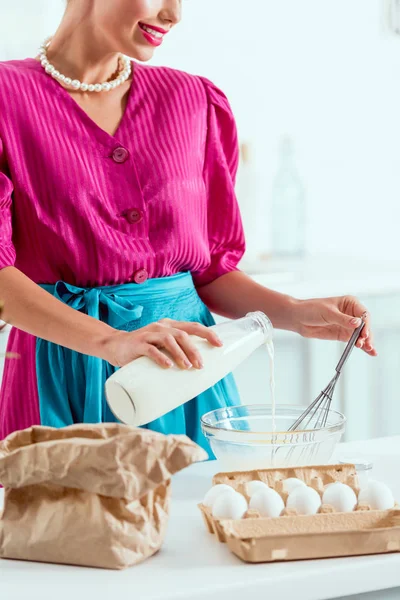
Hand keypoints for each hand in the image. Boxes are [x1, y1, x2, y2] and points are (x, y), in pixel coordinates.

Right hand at [100, 318, 222, 368]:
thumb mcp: (161, 347)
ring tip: (187, 367)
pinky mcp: (137, 343)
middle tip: (201, 365)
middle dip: (194, 350)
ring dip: (180, 354)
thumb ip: (175, 352)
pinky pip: (150, 349)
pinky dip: (160, 357)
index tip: (219, 344)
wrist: (114, 345)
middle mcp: (161, 327)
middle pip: (183, 334)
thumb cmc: (143, 349)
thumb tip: (196, 369)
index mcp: (170, 326)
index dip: (208, 334)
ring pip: (169, 340)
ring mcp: (149, 334)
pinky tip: (168, 366)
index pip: (193, 327)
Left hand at [294, 295, 376, 355]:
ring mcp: (348, 325)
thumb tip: (357, 323)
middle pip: (364, 325)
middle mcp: (351, 313)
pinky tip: (370, 352)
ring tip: (369, 349)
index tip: (364, 333)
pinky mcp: (343, 335)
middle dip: (367, 335)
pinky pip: (355, 341)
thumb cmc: (311, 310)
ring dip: (366, 342)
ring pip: (361, 334)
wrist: (298, 318)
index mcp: (349, 303)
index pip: (363, 314)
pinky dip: (362, 346)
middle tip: (367, 344)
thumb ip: (343, 319)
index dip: (365, 324)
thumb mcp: (328, 313)